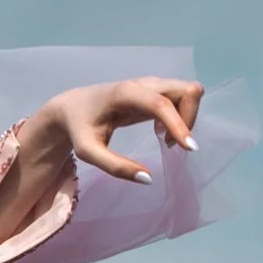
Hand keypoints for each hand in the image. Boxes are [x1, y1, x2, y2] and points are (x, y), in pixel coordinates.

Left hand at [43, 75, 203, 183]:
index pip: (162, 104)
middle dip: (188, 119)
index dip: (180, 124)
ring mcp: (151, 84)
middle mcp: (143, 83)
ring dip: (185, 117)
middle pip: (187, 90)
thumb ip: (115, 167)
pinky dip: (180, 115)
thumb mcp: (88, 152)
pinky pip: (182, 97)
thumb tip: (148, 179)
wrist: (72, 107)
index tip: (189, 149)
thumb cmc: (79, 128)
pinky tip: (159, 130)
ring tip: (162, 136)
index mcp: (125, 93)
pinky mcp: (154, 90)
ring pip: (188, 91)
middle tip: (169, 142)